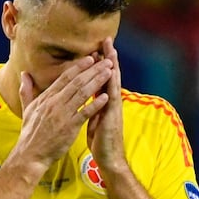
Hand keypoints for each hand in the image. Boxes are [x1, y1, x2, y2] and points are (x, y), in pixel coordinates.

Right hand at [14, 55, 112, 171]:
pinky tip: (105, 97)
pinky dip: (95, 104)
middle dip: (93, 70)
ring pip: (82, 93)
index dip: (79, 67)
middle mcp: (55, 103)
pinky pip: (85, 113)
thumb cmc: (30, 134)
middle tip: (106, 61)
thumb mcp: (26, 109)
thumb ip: (26, 90)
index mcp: (46, 97)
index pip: (65, 77)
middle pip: (77, 82)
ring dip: (97, 81)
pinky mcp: (69, 127)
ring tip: (109, 72)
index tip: (91, 58)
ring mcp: (63, 114)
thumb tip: (24, 74)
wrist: (30, 155)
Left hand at [87, 37, 125, 174]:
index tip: (95, 48)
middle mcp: (110, 102)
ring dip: (112, 67)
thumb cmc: (101, 140)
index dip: (97, 63)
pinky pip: (113, 98)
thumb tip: (85, 96)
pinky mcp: (113, 116)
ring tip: (111, 51)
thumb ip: (91, 105)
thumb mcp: (93, 119)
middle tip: (106, 40)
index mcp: (103, 102)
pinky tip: (111, 75)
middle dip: (107, 58)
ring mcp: (113, 108)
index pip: (100, 78)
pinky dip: (112, 85)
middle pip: (108, 76)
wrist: (109, 159)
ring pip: (113, 83)